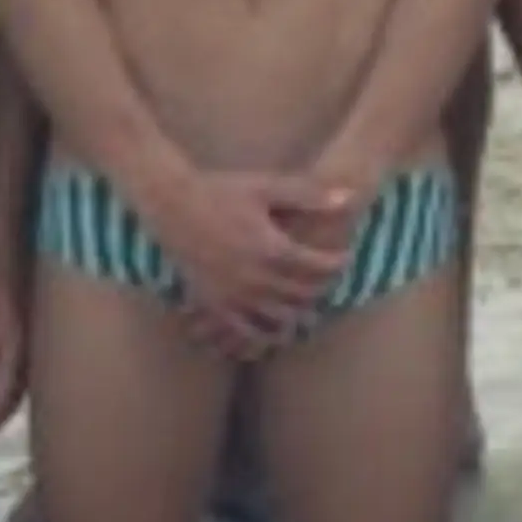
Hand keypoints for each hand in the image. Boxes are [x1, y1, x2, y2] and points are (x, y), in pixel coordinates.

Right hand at [156, 170, 355, 360]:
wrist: (172, 204)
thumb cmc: (221, 190)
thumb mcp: (267, 186)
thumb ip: (308, 196)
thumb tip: (349, 197)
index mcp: (271, 248)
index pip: (316, 266)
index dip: (336, 263)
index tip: (345, 257)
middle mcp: (254, 277)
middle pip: (301, 293)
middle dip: (321, 288)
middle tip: (331, 280)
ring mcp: (233, 294)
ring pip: (278, 316)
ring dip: (299, 314)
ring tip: (311, 308)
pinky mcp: (213, 302)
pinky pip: (244, 329)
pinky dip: (264, 335)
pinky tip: (276, 334)